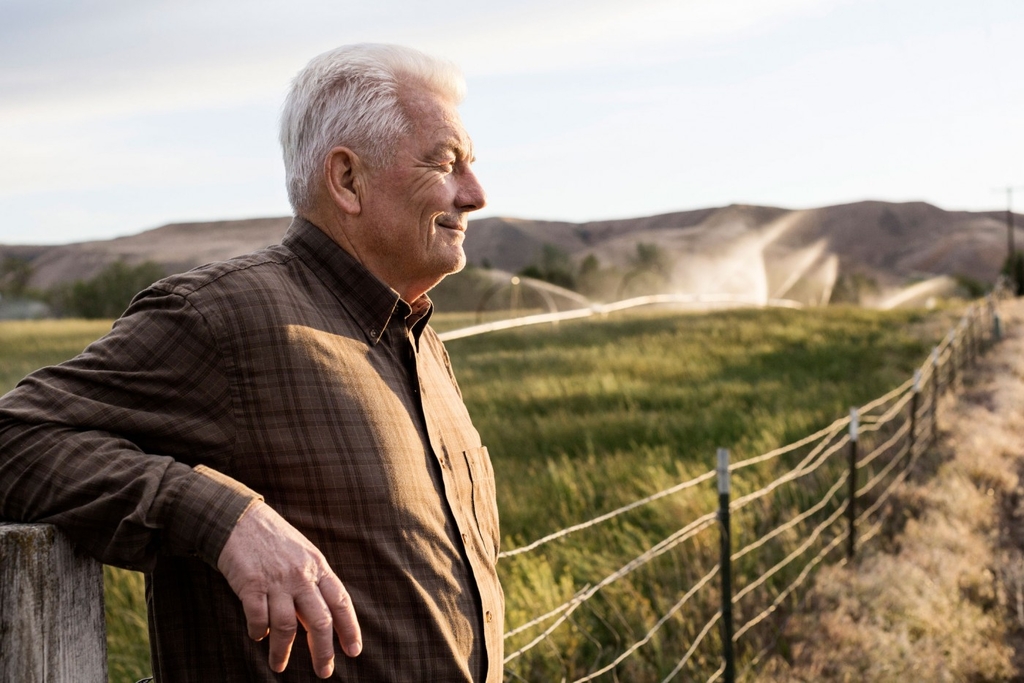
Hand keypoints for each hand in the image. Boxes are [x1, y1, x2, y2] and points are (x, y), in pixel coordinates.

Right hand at [217, 501, 361, 677]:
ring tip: (279, 665)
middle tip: (324, 672)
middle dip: (323, 651)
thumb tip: (322, 622)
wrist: (241, 520)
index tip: (354, 651)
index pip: (341, 602)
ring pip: (287, 626)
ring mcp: (277, 580)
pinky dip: (258, 632)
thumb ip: (314, 585)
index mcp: (318, 567)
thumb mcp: (304, 555)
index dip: (350, 628)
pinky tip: (257, 636)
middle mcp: (301, 575)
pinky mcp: (251, 584)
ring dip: (283, 651)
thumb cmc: (275, 541)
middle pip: (319, 620)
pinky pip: (258, 618)